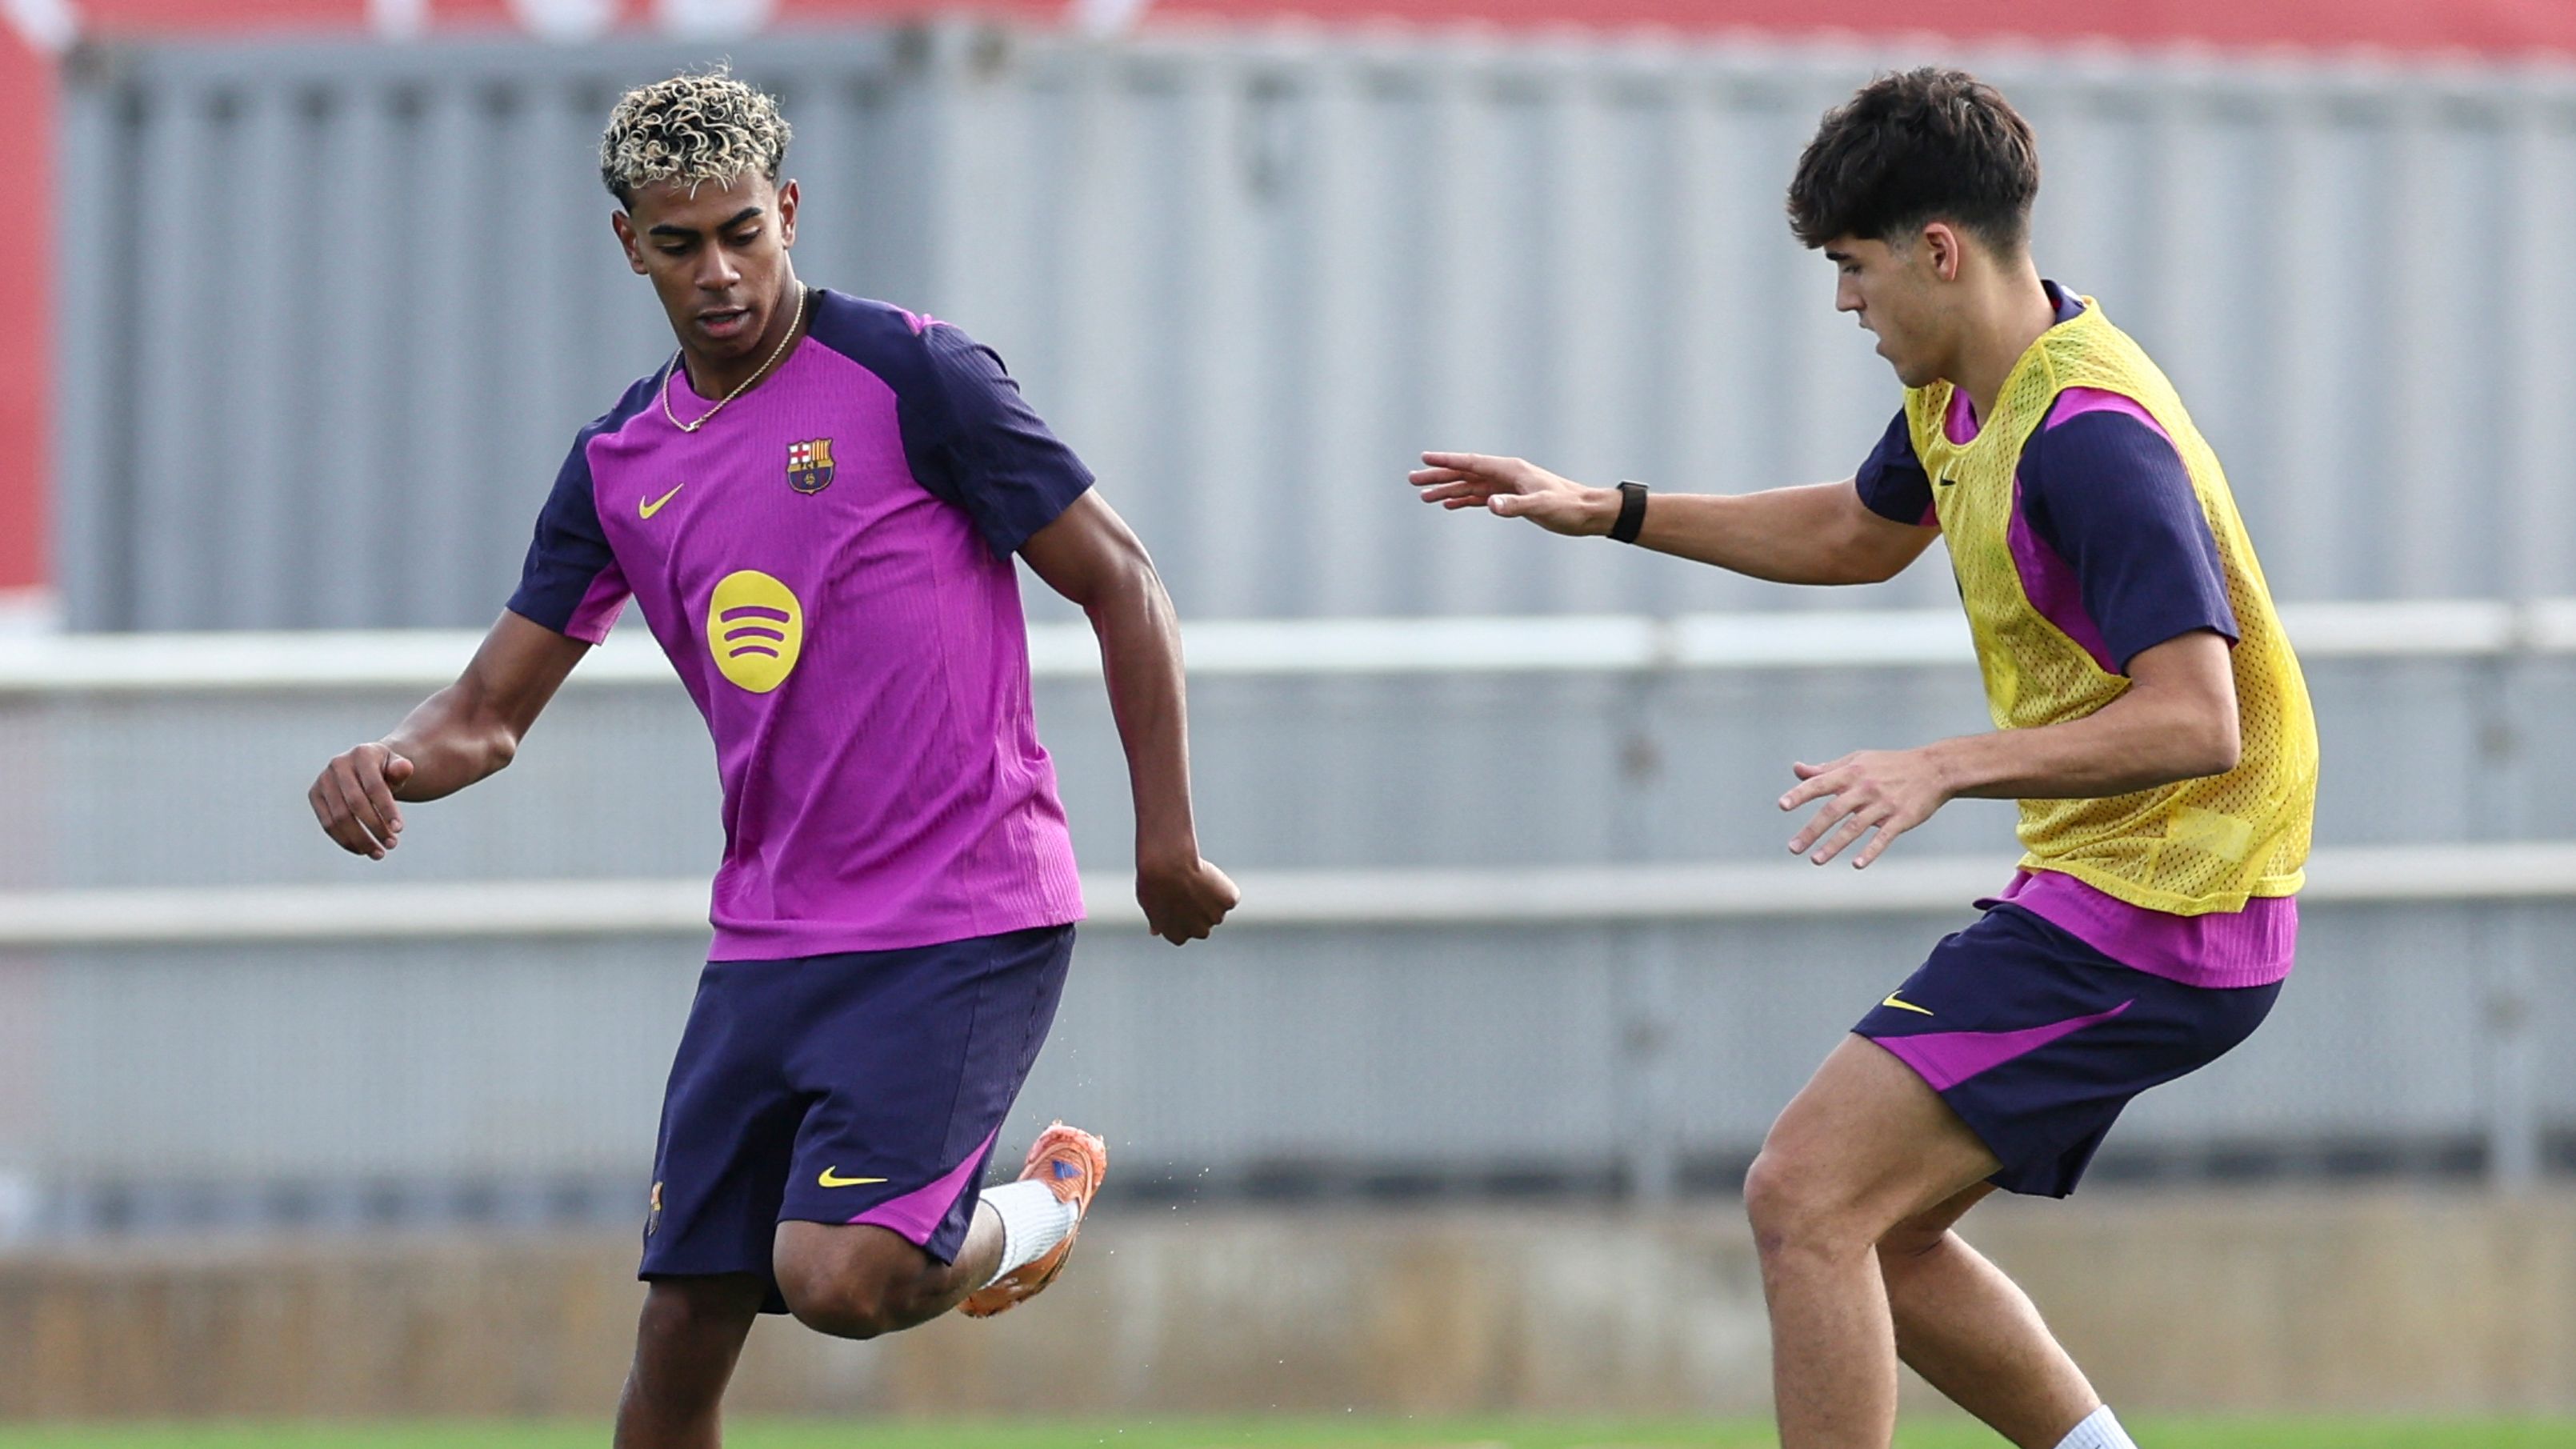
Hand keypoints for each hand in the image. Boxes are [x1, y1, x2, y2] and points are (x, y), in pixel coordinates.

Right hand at [310, 742, 414, 859]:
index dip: (386, 809)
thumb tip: (405, 768)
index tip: (399, 830)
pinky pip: (327, 824)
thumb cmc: (386, 770)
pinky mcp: (314, 795)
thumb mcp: (398, 767)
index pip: (374, 786)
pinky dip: (345, 840)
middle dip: (375, 827)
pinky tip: (362, 850)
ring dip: (359, 840)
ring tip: (379, 853)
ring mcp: (323, 779)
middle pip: (355, 804)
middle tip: (392, 845)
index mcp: (362, 754)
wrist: (366, 766)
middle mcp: (338, 764)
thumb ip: (402, 769)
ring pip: (338, 818)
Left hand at [1137, 854, 1239, 944]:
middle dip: (1199, 908)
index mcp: (1177, 937)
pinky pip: (1230, 895)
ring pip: (1218, 908)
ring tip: (1196, 880)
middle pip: (1204, 922)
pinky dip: (1224, 887)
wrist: (1168, 866)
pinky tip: (1209, 875)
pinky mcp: (1229, 901)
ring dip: (1212, 897)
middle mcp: (1199, 932)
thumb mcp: (1149, 905)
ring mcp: (1216, 918)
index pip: (1185, 930)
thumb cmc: (1154, 883)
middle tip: (1188, 887)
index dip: (1182, 913)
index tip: (1176, 898)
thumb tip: (1156, 932)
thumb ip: (1158, 921)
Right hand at [1409, 453, 1614, 536]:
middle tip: (1411, 479)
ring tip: (1422, 496)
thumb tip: (1490, 505)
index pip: (1472, 463)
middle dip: (1438, 475)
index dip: (1447, 460)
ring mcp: (1507, 487)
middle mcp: (1505, 474)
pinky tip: (1447, 505)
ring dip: (1446, 490)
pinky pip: (1480, 498)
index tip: (1424, 457)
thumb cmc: (1567, 507)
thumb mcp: (1541, 507)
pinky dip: (1462, 500)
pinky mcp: (1511, 499)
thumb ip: (1515, 506)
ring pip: (1469, 486)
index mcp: (1510, 470)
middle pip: (1465, 473)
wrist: (1587, 513)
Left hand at [1780, 749, 1951, 868]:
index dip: (1800, 793)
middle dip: (1811, 831)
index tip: (1782, 805)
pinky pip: (1883, 837)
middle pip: (1833, 811)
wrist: (1934, 769)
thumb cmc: (1889, 765)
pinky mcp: (1901, 819)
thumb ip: (1826, 769)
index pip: (1820, 783)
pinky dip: (1870, 851)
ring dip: (1834, 845)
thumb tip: (1797, 770)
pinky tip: (1857, 864)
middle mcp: (1865, 788)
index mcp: (1852, 773)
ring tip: (1815, 860)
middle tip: (1793, 848)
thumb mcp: (1858, 760)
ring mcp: (1883, 805)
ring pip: (1854, 828)